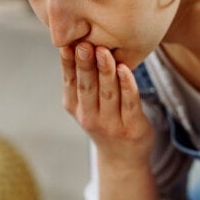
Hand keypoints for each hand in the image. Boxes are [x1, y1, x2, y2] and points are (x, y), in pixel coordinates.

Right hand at [61, 43, 154, 166]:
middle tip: (83, 44)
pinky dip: (127, 85)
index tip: (67, 44)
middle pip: (87, 87)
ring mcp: (111, 124)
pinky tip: (125, 69)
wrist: (123, 158)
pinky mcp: (132, 127)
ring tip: (103, 51)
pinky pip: (130, 103)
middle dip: (84, 65)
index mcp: (75, 107)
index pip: (70, 81)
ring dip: (105, 71)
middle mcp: (90, 117)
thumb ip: (82, 78)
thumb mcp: (86, 104)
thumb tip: (76, 40)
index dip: (68, 63)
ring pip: (108, 93)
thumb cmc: (105, 120)